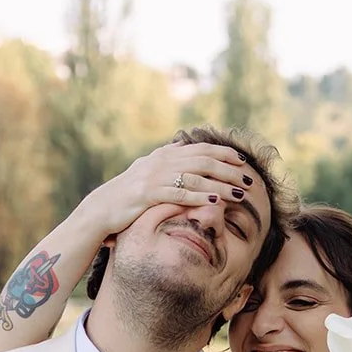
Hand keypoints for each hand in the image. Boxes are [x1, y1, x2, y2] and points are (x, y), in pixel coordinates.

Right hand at [76, 142, 254, 239]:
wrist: (102, 208)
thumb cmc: (129, 193)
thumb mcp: (148, 169)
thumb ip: (167, 158)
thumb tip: (183, 143)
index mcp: (165, 155)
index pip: (201, 149)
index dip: (224, 154)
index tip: (242, 161)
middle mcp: (162, 161)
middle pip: (204, 161)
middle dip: (229, 170)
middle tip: (249, 179)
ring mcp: (155, 177)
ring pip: (196, 178)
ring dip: (221, 186)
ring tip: (240, 194)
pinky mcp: (148, 194)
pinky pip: (179, 194)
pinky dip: (199, 197)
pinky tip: (215, 203)